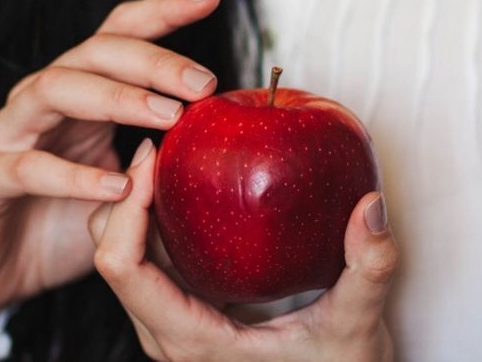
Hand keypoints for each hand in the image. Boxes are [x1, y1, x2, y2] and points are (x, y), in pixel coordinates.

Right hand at [0, 0, 222, 361]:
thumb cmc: (66, 221)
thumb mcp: (128, 183)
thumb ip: (165, 155)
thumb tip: (230, 136)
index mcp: (80, 91)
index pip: (119, 34)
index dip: (162, 11)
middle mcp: (42, 99)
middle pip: (94, 52)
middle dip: (153, 60)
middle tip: (203, 82)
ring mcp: (7, 133)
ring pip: (55, 88)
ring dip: (116, 98)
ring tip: (168, 118)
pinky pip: (26, 167)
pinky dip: (73, 175)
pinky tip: (117, 184)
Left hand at [89, 142, 398, 361]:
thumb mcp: (355, 326)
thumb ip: (368, 269)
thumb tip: (370, 207)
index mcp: (193, 340)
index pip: (124, 267)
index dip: (127, 205)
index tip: (154, 155)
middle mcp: (169, 334)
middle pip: (110, 254)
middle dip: (124, 192)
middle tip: (164, 142)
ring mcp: (174, 323)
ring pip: (124, 255)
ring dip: (136, 202)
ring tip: (172, 153)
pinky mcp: (186, 310)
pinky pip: (150, 258)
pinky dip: (155, 217)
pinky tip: (192, 184)